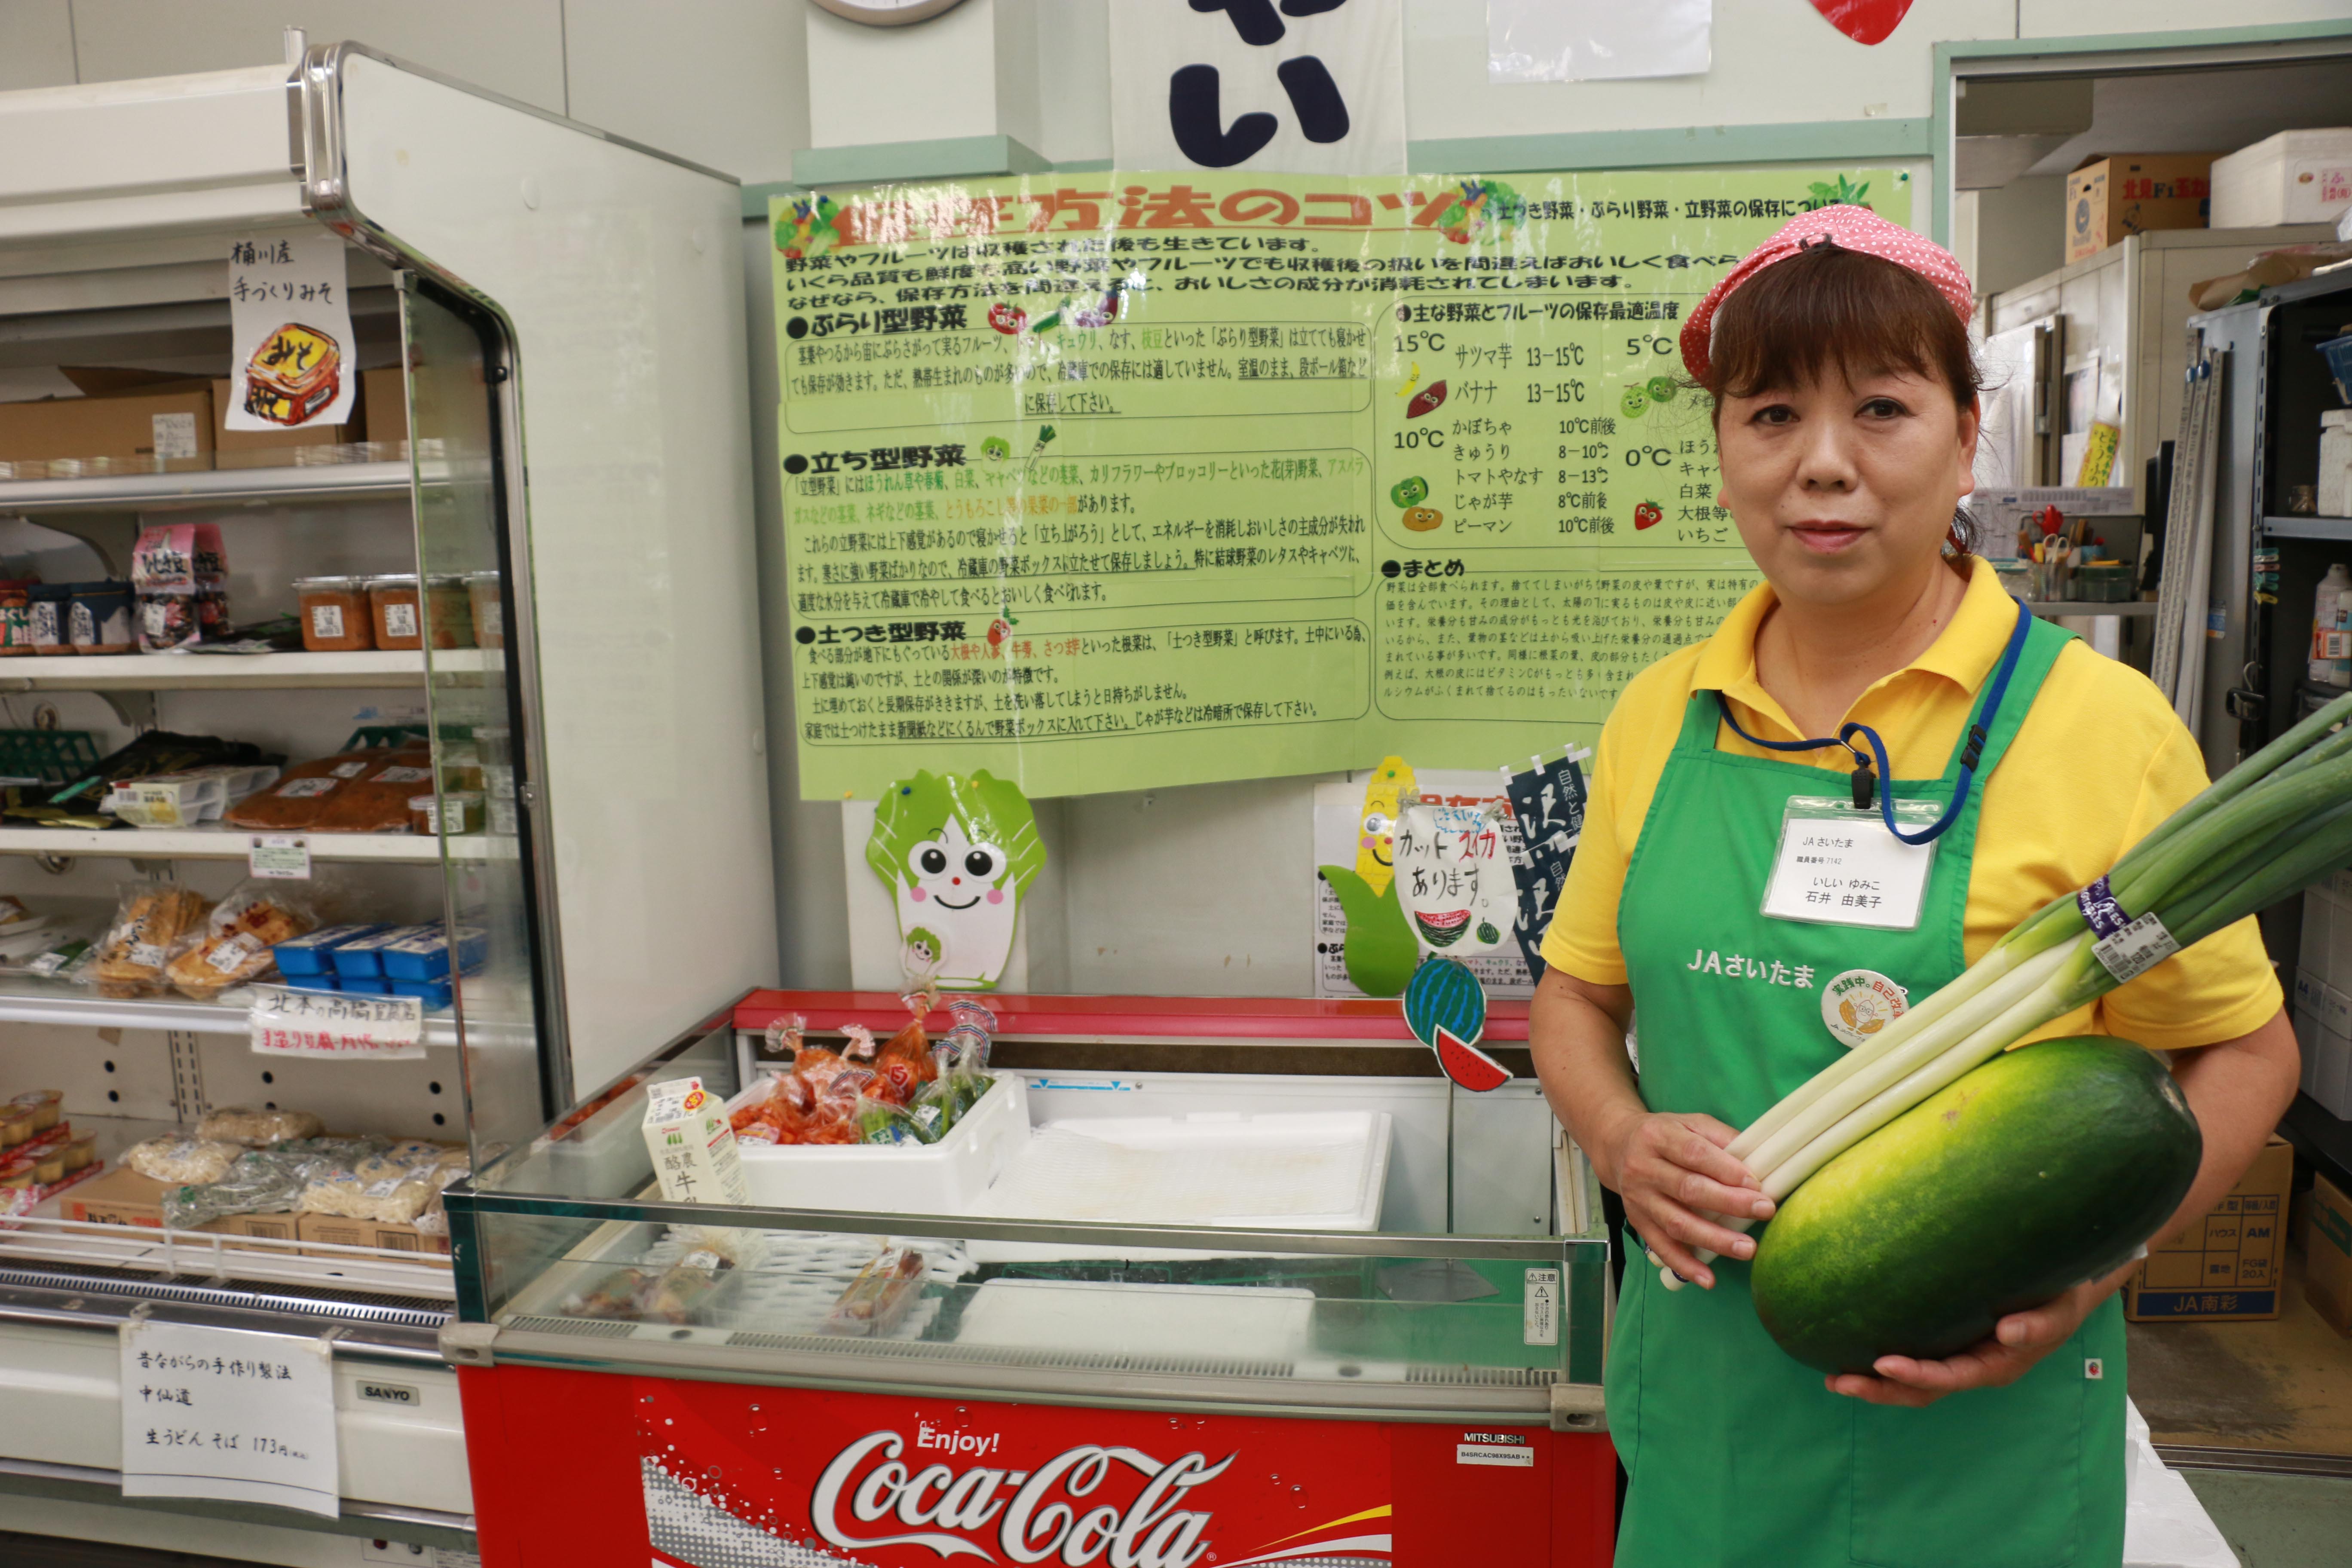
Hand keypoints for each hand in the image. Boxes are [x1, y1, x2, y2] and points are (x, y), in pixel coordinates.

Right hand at [1602, 1110, 1773, 1289]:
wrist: (1617, 1146)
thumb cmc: (1665, 1134)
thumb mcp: (1689, 1123)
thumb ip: (1720, 1136)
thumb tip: (1757, 1160)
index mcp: (1658, 1136)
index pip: (1694, 1153)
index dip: (1726, 1169)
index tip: (1757, 1184)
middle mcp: (1643, 1167)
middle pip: (1688, 1189)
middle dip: (1729, 1203)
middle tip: (1764, 1211)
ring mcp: (1638, 1198)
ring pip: (1676, 1223)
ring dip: (1713, 1239)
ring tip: (1746, 1249)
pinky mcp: (1637, 1222)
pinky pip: (1661, 1247)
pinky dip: (1684, 1266)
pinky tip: (1708, 1279)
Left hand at [1826, 1279, 2105, 1405]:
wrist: (2063, 1291)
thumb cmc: (2059, 1300)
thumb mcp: (2057, 1313)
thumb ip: (2037, 1326)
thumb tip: (2006, 1332)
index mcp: (1994, 1365)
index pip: (1948, 1377)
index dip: (1916, 1375)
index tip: (1882, 1363)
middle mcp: (1971, 1367)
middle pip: (1921, 1389)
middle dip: (1880, 1389)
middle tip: (1838, 1381)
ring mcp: (1957, 1357)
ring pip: (1912, 1381)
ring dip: (1874, 1382)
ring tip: (1833, 1376)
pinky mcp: (1947, 1340)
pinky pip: (1913, 1357)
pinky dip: (1883, 1362)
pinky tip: (1850, 1349)